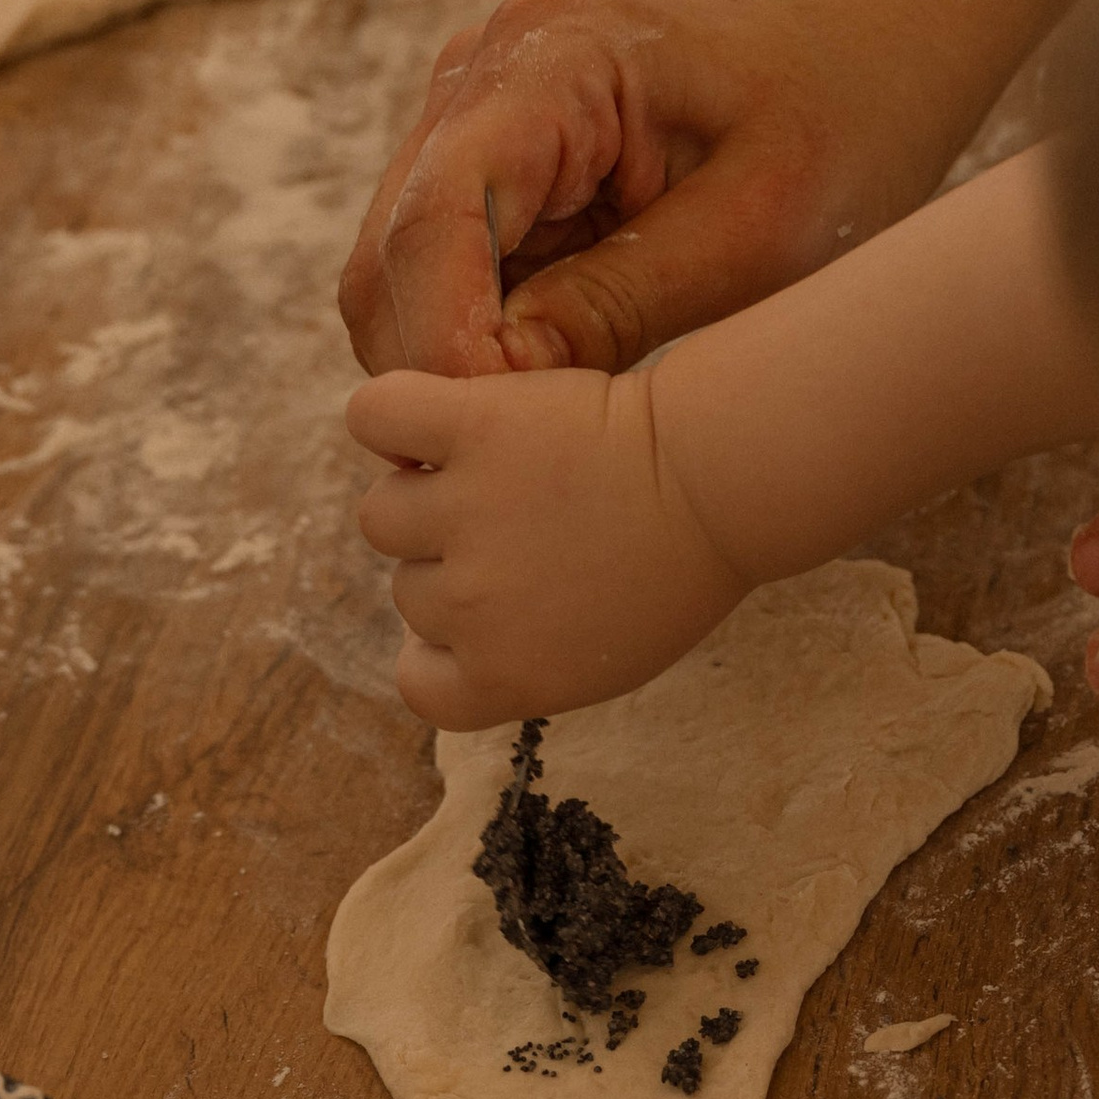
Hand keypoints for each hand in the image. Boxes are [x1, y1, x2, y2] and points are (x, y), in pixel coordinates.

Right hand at [337, 0, 960, 380]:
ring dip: (454, 365)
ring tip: (551, 428)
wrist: (865, 61)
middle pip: (393, 255)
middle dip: (439, 369)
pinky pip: (442, 277)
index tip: (503, 434)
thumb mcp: (752, 238)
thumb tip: (488, 393)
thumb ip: (616, 306)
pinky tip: (555, 385)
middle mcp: (482, 74)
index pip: (437, 216)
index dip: (446, 341)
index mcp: (551, 58)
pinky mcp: (487, 166)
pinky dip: (479, 344)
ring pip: (398, 277)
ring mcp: (471, 116)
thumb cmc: (835, 131)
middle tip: (527, 459)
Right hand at [349, 364, 746, 728]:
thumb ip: (517, 660)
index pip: (418, 683)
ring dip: (424, 492)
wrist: (723, 479)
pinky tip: (436, 423)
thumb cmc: (679, 567)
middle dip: (455, 560)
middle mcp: (472, 605)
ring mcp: (464, 512)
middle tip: (526, 524)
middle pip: (408, 587)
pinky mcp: (468, 425)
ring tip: (492, 472)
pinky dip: (389, 417)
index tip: (489, 613)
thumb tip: (445, 632)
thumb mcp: (601, 657)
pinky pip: (376, 416)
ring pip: (384, 513)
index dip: (445, 647)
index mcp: (504, 677)